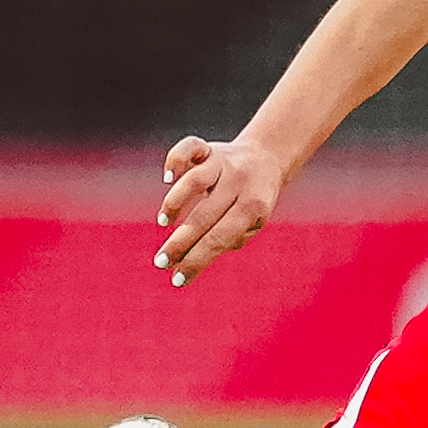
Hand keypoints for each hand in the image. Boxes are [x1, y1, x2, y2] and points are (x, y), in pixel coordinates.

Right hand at [155, 134, 288, 285]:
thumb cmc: (253, 202)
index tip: (178, 280)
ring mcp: (223, 162)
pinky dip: (175, 160)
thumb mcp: (253, 223)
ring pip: (195, 181)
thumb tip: (193, 257)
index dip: (197, 260)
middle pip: (204, 214)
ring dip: (175, 203)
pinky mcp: (208, 148)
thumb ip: (229, 239)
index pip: (220, 238)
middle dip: (180, 243)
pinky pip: (189, 147)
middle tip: (161, 262)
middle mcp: (238, 182)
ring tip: (164, 223)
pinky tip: (168, 178)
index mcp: (253, 207)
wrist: (266, 159)